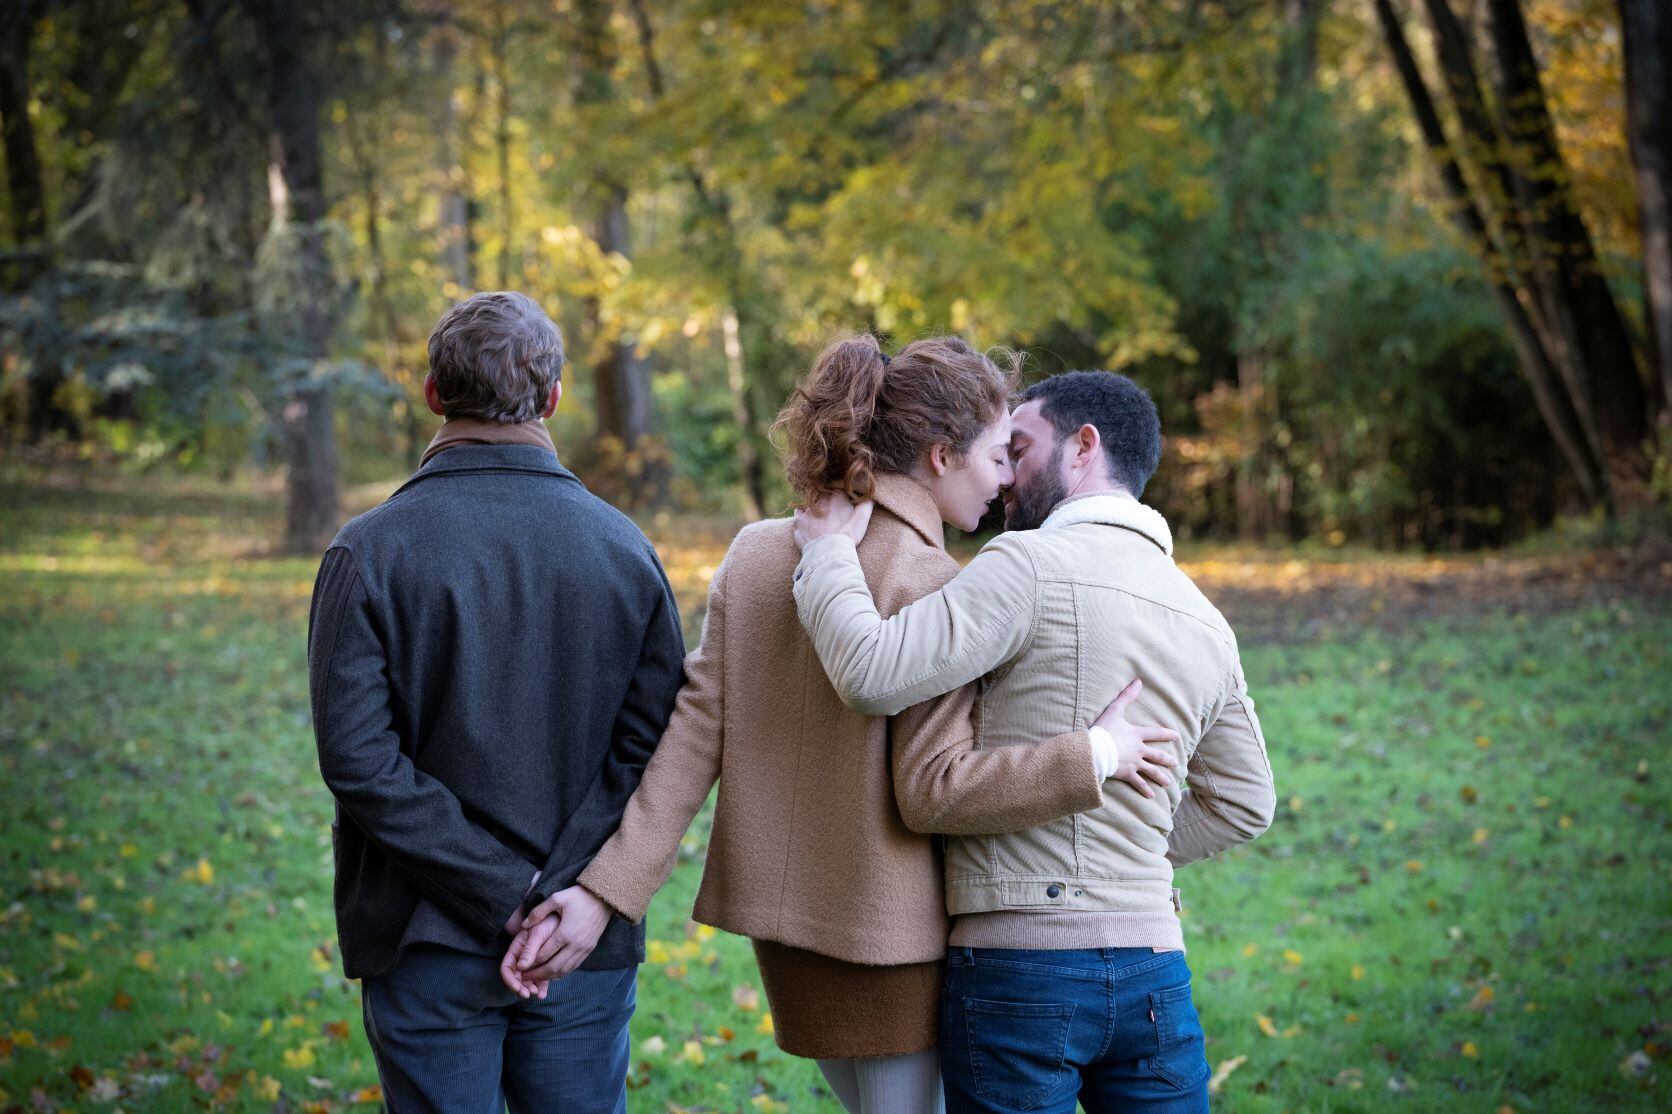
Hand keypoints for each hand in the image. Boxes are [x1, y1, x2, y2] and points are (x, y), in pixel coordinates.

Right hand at [499, 927, 550, 998]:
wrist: (562, 917)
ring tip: (538, 993)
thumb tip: (521, 967)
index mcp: (516, 949)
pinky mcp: (544, 964)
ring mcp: (533, 962)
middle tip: (529, 993)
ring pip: (528, 980)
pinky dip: (540, 986)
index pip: (507, 968)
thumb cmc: (548, 922)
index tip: (519, 988)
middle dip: (520, 987)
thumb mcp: (538, 933)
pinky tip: (543, 993)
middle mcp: (522, 957)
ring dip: (530, 988)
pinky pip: (540, 978)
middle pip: (516, 977)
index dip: (510, 980)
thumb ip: (529, 949)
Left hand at [515, 885, 614, 982]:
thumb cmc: (579, 896)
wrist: (604, 897)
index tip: (518, 967)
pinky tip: (554, 973)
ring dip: (550, 976)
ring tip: (537, 979)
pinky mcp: (590, 949)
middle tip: (525, 978)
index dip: (530, 963)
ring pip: (564, 969)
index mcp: (565, 933)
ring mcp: (584, 948)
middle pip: (553, 967)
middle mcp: (575, 944)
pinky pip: (574, 966)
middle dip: (537, 974)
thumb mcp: (557, 899)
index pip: (543, 954)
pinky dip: (562, 972)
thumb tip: (523, 925)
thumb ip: (538, 912)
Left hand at [793, 492, 873, 550]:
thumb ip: (866, 505)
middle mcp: (821, 499)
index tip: (842, 508)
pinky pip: (798, 513)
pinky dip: (802, 517)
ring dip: (816, 511)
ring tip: (821, 523)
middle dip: (827, 504)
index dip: (840, 500)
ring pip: (812, 505)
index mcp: (837, 496)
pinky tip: (808, 524)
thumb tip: (871, 497)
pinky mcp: (799, 520)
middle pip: (824, 497)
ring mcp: (808, 509)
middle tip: (832, 517)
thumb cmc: (848, 537)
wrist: (829, 554)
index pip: (838, 491)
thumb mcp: (862, 520)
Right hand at [1094, 679, 1180, 798]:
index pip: (1156, 734)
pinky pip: (1138, 783)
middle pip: (1157, 755)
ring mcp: (1134, 763)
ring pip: (1151, 771)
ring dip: (1160, 776)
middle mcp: (1139, 750)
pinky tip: (1151, 796)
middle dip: (1167, 759)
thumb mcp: (1115, 710)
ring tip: (1168, 782)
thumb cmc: (1103, 729)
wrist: (1096, 749)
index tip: (1176, 736)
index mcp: (1137, 735)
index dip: (1166, 734)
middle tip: (1176, 763)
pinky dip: (1144, 789)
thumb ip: (1126, 696)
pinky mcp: (1126, 773)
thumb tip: (1138, 681)